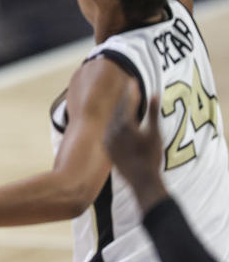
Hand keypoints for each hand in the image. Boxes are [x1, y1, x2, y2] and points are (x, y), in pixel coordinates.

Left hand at [102, 96, 167, 211]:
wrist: (142, 181)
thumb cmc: (152, 158)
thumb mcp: (155, 134)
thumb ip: (153, 113)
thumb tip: (155, 94)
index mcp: (124, 126)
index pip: (127, 103)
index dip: (131, 91)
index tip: (133, 80)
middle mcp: (112, 131)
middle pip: (118, 109)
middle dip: (125, 98)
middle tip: (129, 86)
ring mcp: (107, 139)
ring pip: (112, 119)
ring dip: (120, 109)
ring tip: (126, 100)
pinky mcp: (106, 146)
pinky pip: (109, 129)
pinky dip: (115, 122)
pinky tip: (120, 118)